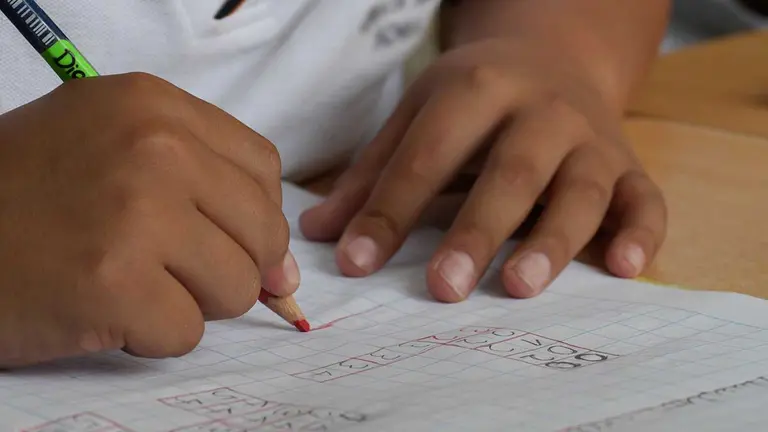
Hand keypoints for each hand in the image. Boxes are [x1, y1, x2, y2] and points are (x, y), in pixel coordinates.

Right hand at [0, 73, 297, 366]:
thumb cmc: (29, 195)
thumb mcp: (115, 151)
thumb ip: (209, 193)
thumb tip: (287, 273)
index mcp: (155, 106)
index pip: (262, 168)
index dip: (253, 216)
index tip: (229, 240)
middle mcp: (155, 148)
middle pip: (263, 231)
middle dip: (229, 266)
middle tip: (168, 268)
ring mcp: (137, 215)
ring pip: (237, 287)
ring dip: (190, 301)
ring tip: (131, 282)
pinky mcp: (114, 284)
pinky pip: (187, 332)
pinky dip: (151, 335)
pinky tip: (105, 308)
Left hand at [300, 38, 665, 301]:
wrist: (554, 57)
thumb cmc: (475, 100)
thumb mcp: (419, 116)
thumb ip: (372, 174)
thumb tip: (317, 234)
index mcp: (476, 91)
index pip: (427, 156)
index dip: (389, 211)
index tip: (355, 264)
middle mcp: (541, 111)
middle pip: (510, 172)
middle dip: (476, 230)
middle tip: (443, 288)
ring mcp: (591, 139)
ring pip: (581, 190)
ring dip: (553, 240)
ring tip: (519, 287)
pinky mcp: (630, 166)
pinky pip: (646, 200)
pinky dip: (642, 233)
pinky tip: (624, 270)